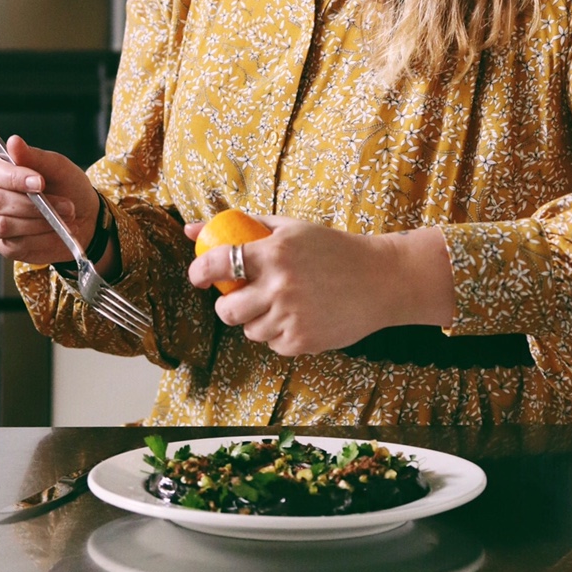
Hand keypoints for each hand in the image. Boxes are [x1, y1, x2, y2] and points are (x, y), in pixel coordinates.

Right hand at [0, 135, 99, 267]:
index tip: (39, 182)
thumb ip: (33, 156)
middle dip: (32, 204)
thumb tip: (13, 141)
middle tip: (65, 204)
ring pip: (4, 225)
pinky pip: (16, 244)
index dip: (15, 178)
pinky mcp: (1, 244)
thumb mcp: (55, 166)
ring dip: (40, 222)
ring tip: (66, 216)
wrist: (81, 214)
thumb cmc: (63, 184)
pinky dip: (43, 238)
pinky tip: (59, 231)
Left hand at [185, 215, 453, 355]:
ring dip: (258, 319)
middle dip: (228, 305)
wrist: (380, 279)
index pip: (217, 264)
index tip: (199, 276)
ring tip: (283, 303)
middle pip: (227, 310)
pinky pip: (273, 344)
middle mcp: (279, 286)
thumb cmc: (332, 249)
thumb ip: (243, 227)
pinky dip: (281, 333)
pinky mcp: (302, 341)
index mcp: (274, 253)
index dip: (200, 272)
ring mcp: (291, 317)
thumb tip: (191, 229)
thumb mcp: (291, 229)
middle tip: (243, 297)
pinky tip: (301, 316)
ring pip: (249, 330)